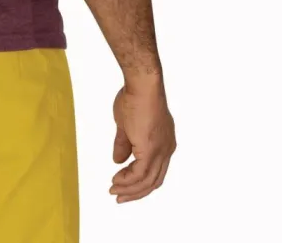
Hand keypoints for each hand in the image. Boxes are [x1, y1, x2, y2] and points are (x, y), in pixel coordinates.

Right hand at [110, 77, 175, 202]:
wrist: (142, 85)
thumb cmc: (134, 97)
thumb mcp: (126, 124)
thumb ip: (124, 144)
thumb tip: (117, 161)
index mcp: (164, 143)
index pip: (155, 171)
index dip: (139, 181)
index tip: (122, 184)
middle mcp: (167, 150)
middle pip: (153, 181)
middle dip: (135, 192)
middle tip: (119, 196)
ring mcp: (161, 151)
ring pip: (148, 181)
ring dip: (130, 189)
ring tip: (114, 190)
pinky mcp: (152, 150)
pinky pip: (140, 174)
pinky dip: (128, 180)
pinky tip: (116, 179)